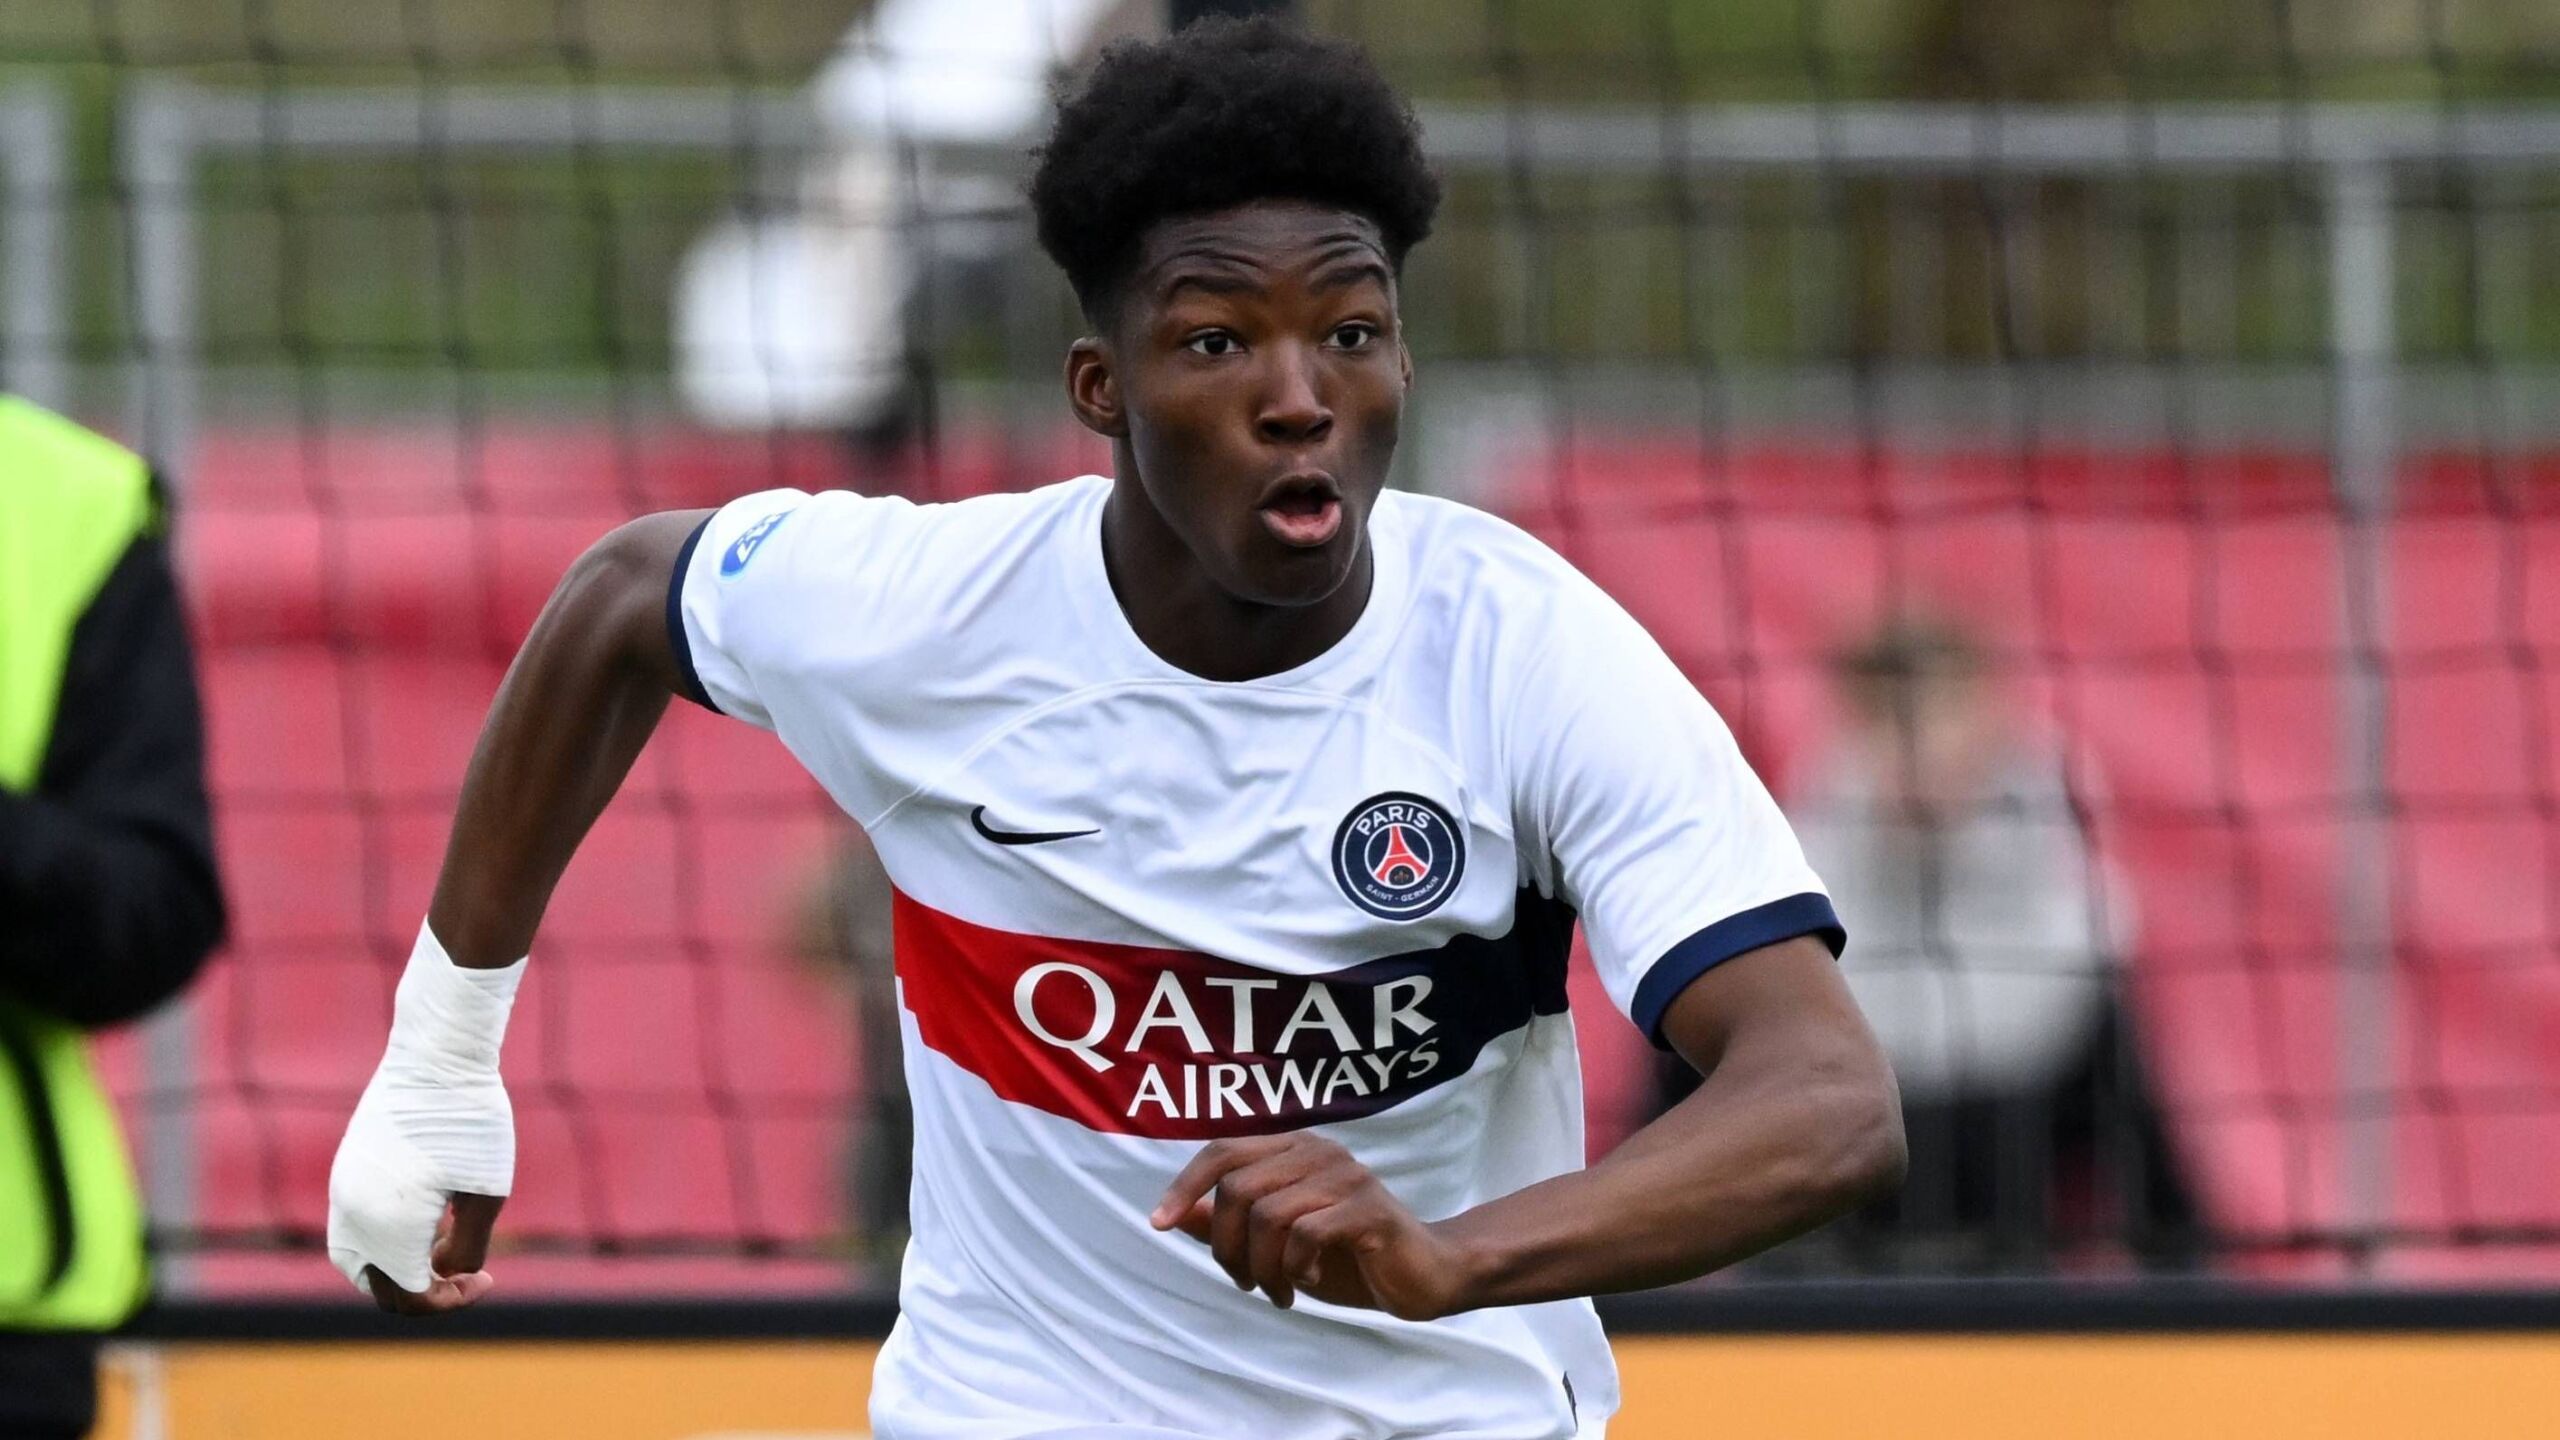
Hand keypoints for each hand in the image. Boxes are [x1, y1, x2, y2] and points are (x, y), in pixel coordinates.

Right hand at [326, 1047, 514, 1315]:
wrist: (436, 1057)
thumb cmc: (472, 1122)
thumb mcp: (486, 1192)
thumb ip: (466, 1247)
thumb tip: (444, 1279)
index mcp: (389, 1228)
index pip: (412, 1296)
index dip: (451, 1300)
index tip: (486, 1278)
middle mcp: (354, 1216)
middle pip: (381, 1287)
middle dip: (423, 1290)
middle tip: (466, 1269)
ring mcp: (343, 1192)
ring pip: (359, 1262)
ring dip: (397, 1269)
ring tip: (441, 1244)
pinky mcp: (344, 1172)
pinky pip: (353, 1228)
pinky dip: (384, 1241)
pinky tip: (425, 1217)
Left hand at [1150, 1134, 1475, 1320]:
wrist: (1424, 1275)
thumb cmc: (1348, 1257)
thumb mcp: (1278, 1244)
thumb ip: (1231, 1224)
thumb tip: (1175, 1214)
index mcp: (1293, 1151)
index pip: (1222, 1151)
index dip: (1185, 1184)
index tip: (1158, 1222)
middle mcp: (1318, 1152)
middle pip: (1238, 1189)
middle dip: (1227, 1247)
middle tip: (1245, 1283)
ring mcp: (1346, 1176)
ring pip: (1268, 1214)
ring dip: (1261, 1266)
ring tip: (1277, 1291)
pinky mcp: (1368, 1209)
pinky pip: (1306, 1233)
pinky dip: (1295, 1267)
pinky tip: (1306, 1283)